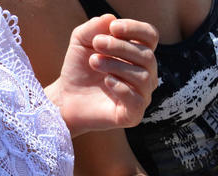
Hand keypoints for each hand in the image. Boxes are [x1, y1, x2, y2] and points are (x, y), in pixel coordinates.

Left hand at [49, 15, 158, 136]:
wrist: (67, 98)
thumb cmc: (79, 68)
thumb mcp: (81, 41)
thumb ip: (93, 28)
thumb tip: (111, 18)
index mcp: (137, 54)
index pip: (150, 37)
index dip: (136, 29)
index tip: (113, 28)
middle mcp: (145, 74)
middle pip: (147, 56)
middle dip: (120, 47)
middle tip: (96, 44)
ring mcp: (142, 95)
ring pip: (143, 77)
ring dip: (116, 65)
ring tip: (94, 62)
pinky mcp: (133, 115)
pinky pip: (137, 100)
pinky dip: (121, 87)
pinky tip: (106, 81)